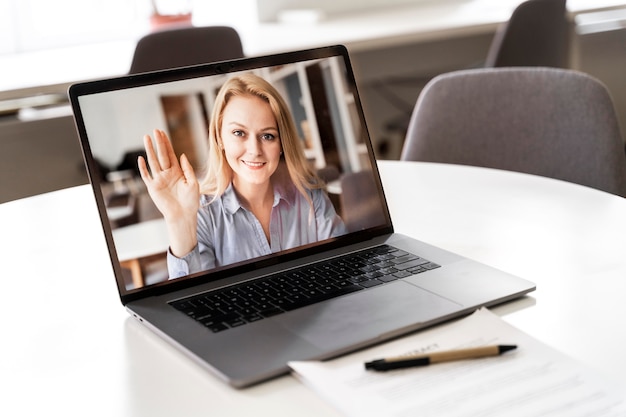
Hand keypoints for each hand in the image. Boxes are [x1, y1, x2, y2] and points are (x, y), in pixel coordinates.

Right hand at [138, 129, 199, 255]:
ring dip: (149, 150)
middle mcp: (167, 174)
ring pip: (153, 162)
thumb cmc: (191, 201)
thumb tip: (181, 155)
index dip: (167, 144)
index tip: (162, 133)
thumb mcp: (193, 183)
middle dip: (158, 143)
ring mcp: (159, 180)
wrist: (183, 215)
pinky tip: (141, 158)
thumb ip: (187, 169)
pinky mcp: (153, 188)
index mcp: (177, 172)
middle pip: (161, 155)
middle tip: (155, 131)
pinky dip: (143, 168)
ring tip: (146, 138)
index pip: (170, 154)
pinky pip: (146, 176)